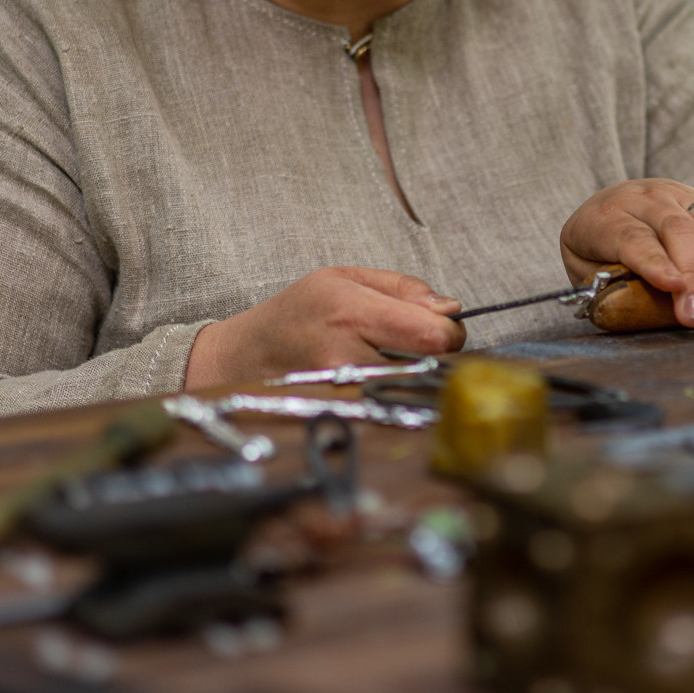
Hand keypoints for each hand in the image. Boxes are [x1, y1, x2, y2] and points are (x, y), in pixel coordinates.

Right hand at [183, 266, 464, 389]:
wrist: (243, 357)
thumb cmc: (297, 312)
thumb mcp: (344, 277)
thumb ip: (403, 288)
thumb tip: (450, 309)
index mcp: (351, 311)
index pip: (434, 335)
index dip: (450, 332)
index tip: (442, 327)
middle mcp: (346, 356)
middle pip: (430, 367)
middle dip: (436, 355)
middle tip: (416, 346)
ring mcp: (341, 393)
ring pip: (413, 390)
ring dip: (416, 377)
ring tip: (391, 361)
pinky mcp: (339, 415)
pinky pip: (390, 407)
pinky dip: (396, 395)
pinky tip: (379, 382)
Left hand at [560, 180, 693, 328]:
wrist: (612, 208)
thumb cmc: (598, 251)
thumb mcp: (587, 269)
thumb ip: (607, 284)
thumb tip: (634, 308)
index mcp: (606, 216)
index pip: (633, 237)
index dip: (654, 262)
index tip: (673, 287)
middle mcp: (645, 197)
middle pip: (677, 229)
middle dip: (691, 274)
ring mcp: (679, 193)